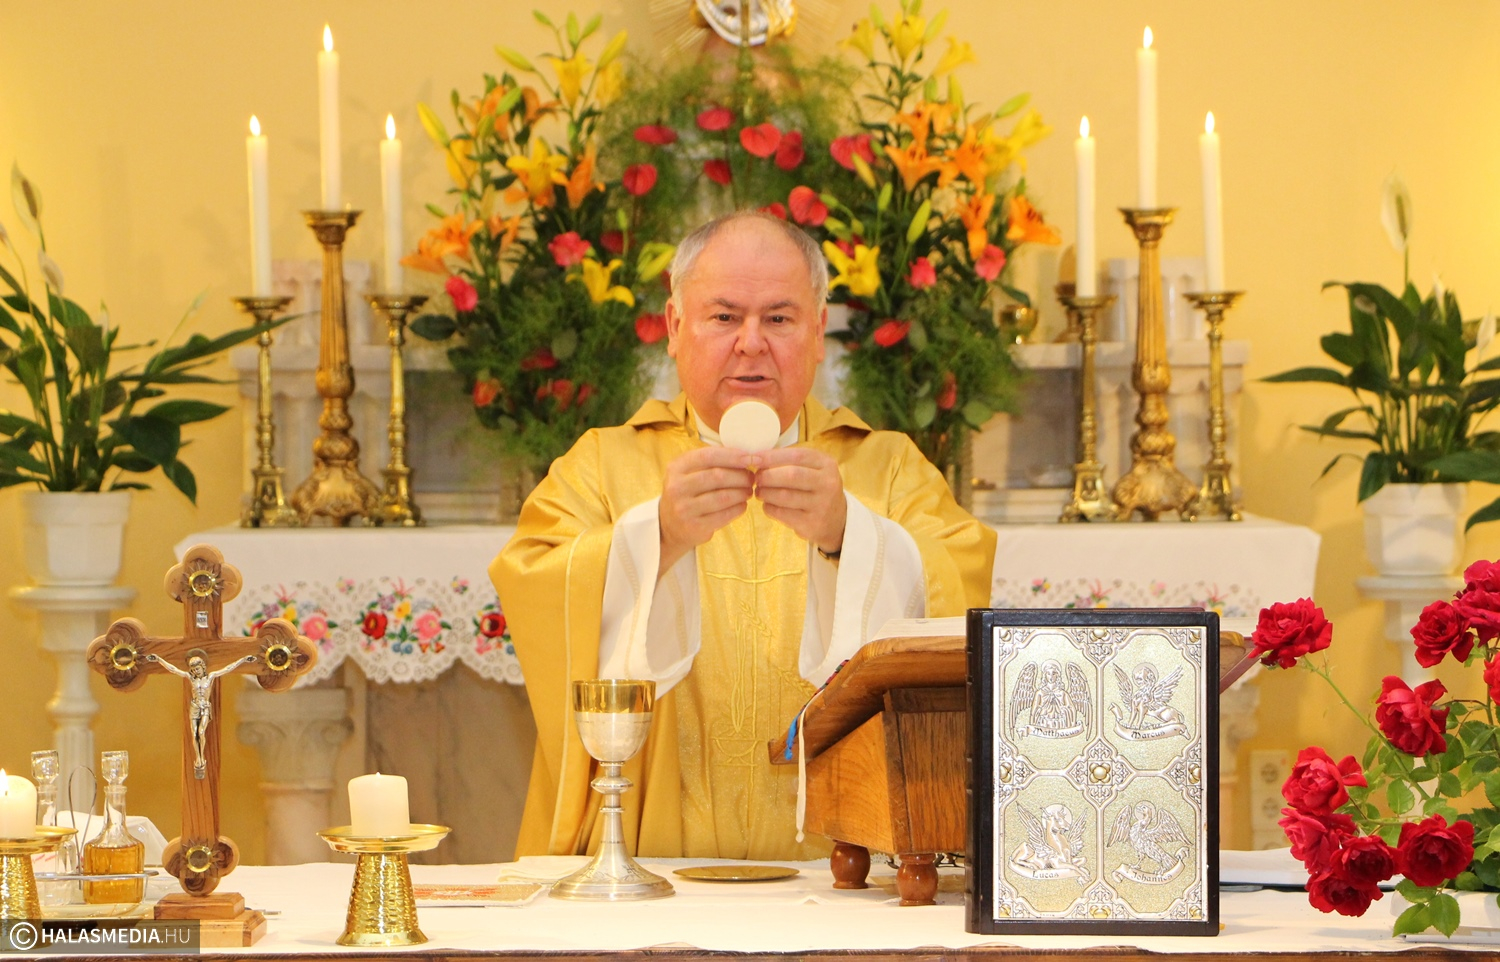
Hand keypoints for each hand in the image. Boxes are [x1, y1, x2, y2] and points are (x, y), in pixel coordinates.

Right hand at [659, 446, 755, 573]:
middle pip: (718, 476)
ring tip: (748, 490)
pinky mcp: (694, 526)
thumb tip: (745, 454)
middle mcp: (677, 487)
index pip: (708, 456)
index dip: (733, 456)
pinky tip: (742, 504)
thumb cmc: (687, 493)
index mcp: (676, 467)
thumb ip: (711, 461)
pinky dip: (738, 508)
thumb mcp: (688, 472)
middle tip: (752, 478)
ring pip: (723, 497)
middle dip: (741, 476)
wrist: (668, 526)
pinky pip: (724, 515)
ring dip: (742, 492)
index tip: (751, 458)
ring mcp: (684, 508)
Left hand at [752, 446, 846, 554]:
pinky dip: (769, 507)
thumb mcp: (813, 469)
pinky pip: (782, 513)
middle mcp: (827, 483)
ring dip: (765, 493)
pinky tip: (768, 504)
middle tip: (757, 478)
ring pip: (784, 496)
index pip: (797, 455)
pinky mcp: (812, 524)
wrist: (836, 520)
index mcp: (826, 464)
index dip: (773, 456)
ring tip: (760, 492)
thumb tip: (759, 457)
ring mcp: (821, 505)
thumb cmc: (816, 488)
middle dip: (768, 475)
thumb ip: (791, 461)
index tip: (756, 458)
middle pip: (791, 475)